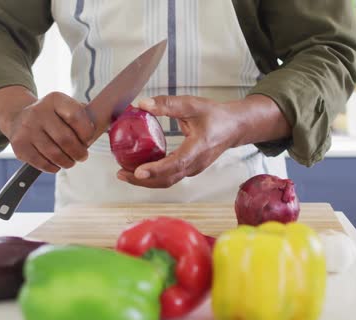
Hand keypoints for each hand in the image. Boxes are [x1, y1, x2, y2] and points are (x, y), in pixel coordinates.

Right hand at [0, 87, 94, 172]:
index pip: (76, 116)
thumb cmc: (53, 118)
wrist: (19, 118)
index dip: (87, 132)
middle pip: (66, 139)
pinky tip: (57, 164)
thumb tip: (104, 125)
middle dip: (78, 152)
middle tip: (82, 156)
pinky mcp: (19, 144)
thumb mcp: (67, 108)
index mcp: (55, 99)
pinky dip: (53, 167)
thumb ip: (84, 117)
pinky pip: (41, 163)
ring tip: (71, 161)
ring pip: (54, 154)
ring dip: (67, 162)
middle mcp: (38, 111)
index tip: (88, 140)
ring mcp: (26, 128)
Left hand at [116, 96, 239, 187]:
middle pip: (167, 179)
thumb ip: (167, 104)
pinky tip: (139, 168)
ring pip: (167, 181)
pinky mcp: (189, 168)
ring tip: (124, 173)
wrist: (234, 127)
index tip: (138, 172)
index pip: (176, 163)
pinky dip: (153, 176)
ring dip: (146, 181)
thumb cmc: (215, 116)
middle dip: (142, 181)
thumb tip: (142, 103)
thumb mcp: (192, 105)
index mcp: (198, 148)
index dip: (156, 169)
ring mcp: (192, 169)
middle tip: (121, 173)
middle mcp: (195, 164)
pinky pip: (169, 176)